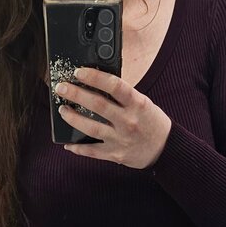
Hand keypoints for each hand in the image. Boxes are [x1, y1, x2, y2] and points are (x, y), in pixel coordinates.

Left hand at [54, 67, 171, 168]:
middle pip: (98, 105)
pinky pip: (92, 151)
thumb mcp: (143, 103)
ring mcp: (120, 139)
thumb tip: (97, 84)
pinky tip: (67, 143)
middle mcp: (128, 121)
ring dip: (73, 118)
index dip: (95, 77)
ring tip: (62, 110)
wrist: (163, 149)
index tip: (79, 72)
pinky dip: (78, 148)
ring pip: (91, 128)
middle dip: (76, 94)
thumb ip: (124, 96)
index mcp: (137, 104)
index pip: (115, 85)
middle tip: (62, 88)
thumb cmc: (151, 122)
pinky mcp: (115, 154)